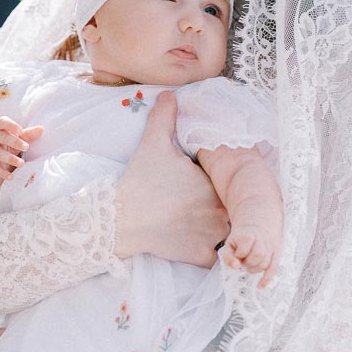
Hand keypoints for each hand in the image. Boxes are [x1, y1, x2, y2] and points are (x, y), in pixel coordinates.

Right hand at [0, 117, 44, 212]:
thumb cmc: (6, 143)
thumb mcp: (16, 138)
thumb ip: (28, 134)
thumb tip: (41, 129)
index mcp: (1, 128)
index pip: (2, 122)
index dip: (11, 125)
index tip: (20, 130)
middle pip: (3, 138)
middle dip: (14, 142)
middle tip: (26, 147)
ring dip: (10, 158)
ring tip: (21, 164)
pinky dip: (3, 173)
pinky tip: (11, 177)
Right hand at [115, 92, 229, 265]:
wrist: (121, 219)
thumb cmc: (141, 181)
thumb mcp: (153, 143)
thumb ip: (165, 117)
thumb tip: (170, 93)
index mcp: (214, 183)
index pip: (226, 183)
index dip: (217, 184)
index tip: (200, 184)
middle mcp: (221, 211)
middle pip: (230, 208)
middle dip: (221, 207)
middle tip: (200, 205)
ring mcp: (213, 237)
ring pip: (229, 234)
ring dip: (221, 231)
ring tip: (202, 225)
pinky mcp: (201, 257)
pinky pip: (216, 258)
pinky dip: (210, 254)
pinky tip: (198, 245)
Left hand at [223, 224, 279, 287]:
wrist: (256, 226)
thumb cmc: (240, 239)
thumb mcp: (230, 244)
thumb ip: (229, 256)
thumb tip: (236, 267)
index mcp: (249, 234)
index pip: (245, 249)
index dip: (239, 255)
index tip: (236, 254)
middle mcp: (262, 239)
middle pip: (258, 255)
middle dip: (248, 262)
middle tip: (243, 261)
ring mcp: (271, 247)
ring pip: (265, 264)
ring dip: (255, 269)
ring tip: (249, 265)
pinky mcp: (276, 254)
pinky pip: (274, 269)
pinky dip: (266, 279)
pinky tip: (259, 286)